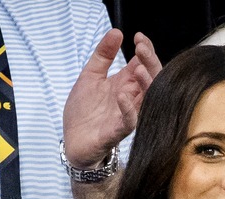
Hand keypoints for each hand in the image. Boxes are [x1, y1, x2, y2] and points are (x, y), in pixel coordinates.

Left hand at [63, 30, 161, 167]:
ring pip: (147, 99)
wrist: (73, 141)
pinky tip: (122, 95)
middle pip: (152, 79)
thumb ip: (103, 55)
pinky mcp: (119, 131)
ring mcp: (128, 115)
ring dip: (145, 83)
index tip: (138, 37)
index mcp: (126, 84)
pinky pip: (130, 121)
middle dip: (150, 62)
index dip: (145, 50)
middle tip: (141, 47)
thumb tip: (116, 32)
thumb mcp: (90, 76)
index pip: (145, 65)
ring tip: (137, 68)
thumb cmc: (84, 112)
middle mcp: (132, 98)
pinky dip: (128, 108)